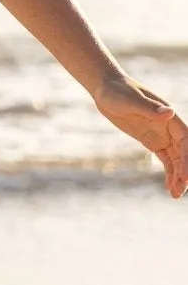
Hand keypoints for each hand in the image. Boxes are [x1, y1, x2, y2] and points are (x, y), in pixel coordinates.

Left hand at [94, 73, 187, 199]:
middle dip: (184, 171)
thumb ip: (150, 108)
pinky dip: (169, 173)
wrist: (105, 89)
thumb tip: (169, 112)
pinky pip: (165, 159)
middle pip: (184, 152)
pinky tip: (169, 187)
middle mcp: (169, 126)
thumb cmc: (117, 91)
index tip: (186, 176)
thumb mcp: (130, 100)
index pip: (186, 140)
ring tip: (175, 195)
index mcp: (169, 117)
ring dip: (178, 176)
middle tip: (180, 190)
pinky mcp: (152, 140)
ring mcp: (162, 134)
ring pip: (176, 158)